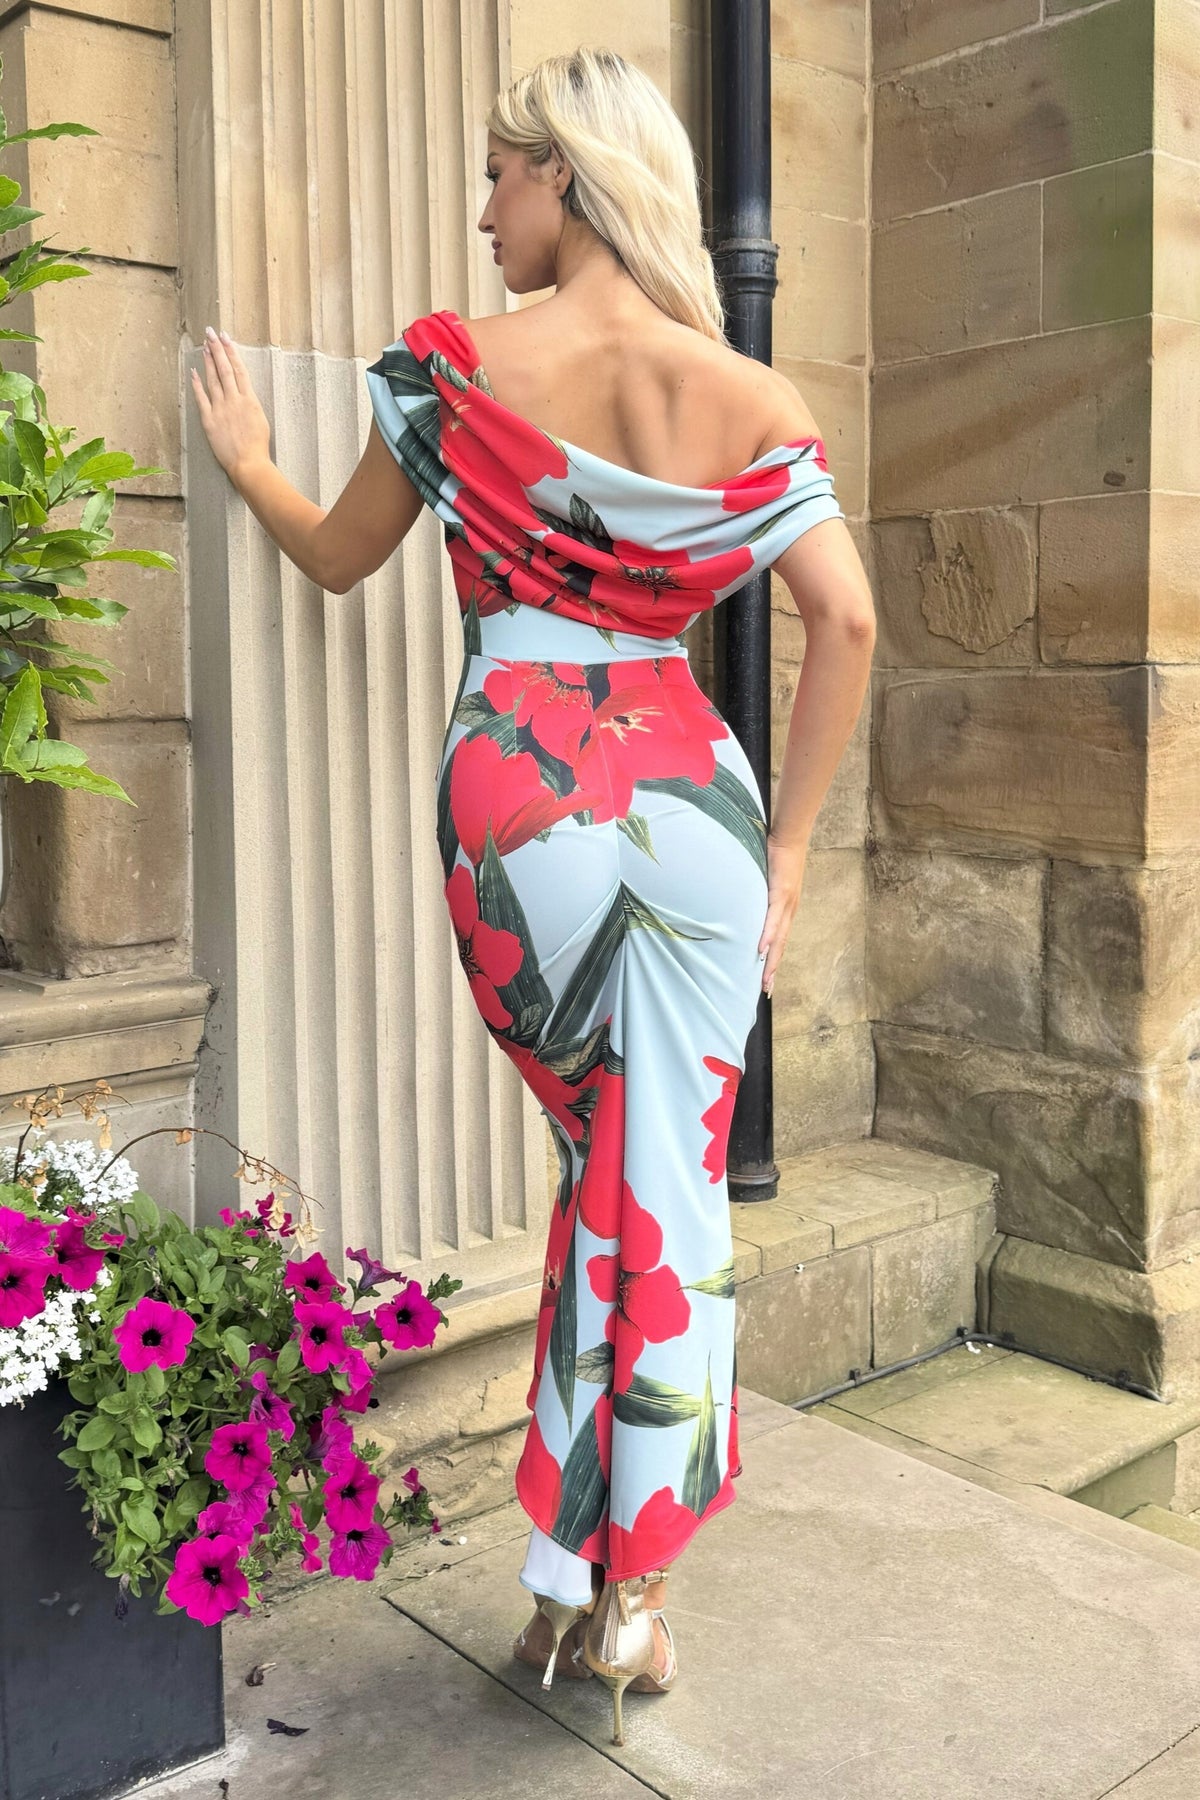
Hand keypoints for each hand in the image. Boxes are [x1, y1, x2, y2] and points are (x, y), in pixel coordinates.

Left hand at [189, 326, 270, 480]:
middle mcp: (234, 400)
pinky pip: (202, 399)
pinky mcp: (210, 420)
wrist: (249, 464)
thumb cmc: (258, 447)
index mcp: (250, 400)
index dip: (232, 352)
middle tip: (211, 332)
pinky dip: (197, 384)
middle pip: (225, 369)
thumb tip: (244, 394)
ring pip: (213, 380)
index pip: (239, 370)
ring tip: (204, 346)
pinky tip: (193, 372)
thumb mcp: (260, 421)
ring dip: (208, 361)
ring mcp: (221, 409)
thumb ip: (250, 405)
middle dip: (218, 349)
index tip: (226, 338)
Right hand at [758, 832, 807, 998]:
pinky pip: (772, 919)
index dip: (775, 960)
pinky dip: (768, 936)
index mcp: (786, 909)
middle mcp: (789, 910)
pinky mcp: (781, 892)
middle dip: (773, 970)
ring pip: (779, 938)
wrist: (789, 836)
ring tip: (765, 980)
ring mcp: (786, 903)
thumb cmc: (776, 855)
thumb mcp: (766, 881)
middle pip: (781, 946)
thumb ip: (759, 895)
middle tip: (766, 991)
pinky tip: (762, 950)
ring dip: (772, 961)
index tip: (767, 980)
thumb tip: (743, 904)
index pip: (780, 940)